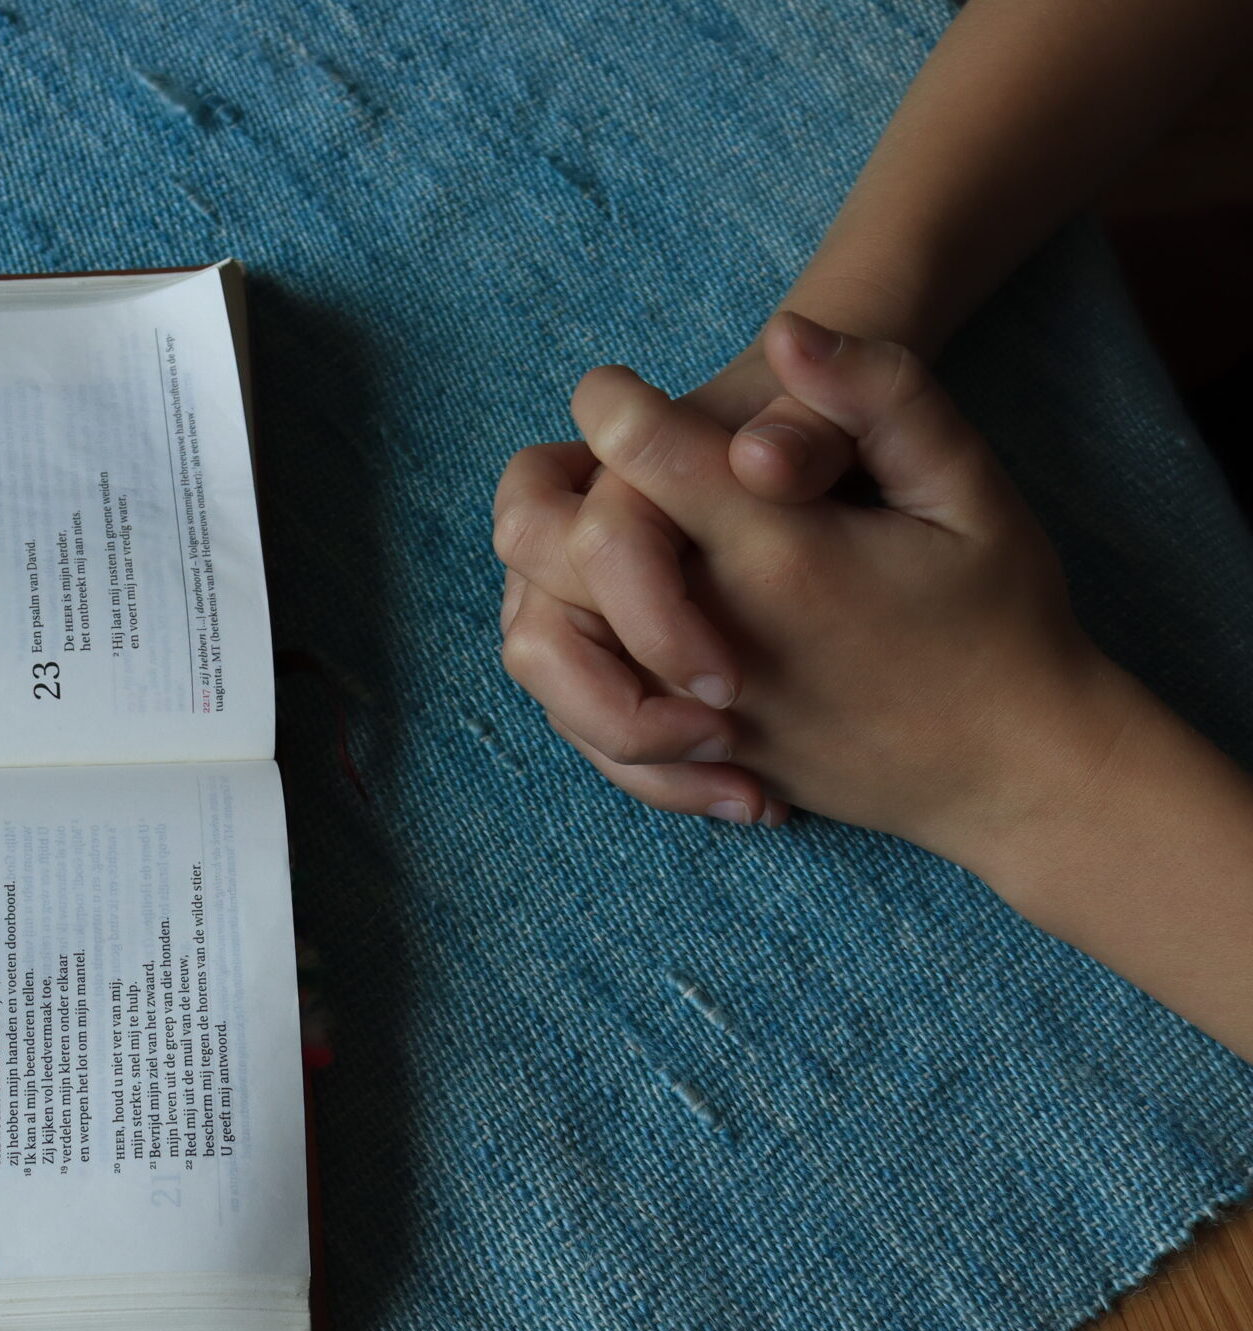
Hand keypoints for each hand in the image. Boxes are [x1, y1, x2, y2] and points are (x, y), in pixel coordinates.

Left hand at [521, 313, 1140, 864]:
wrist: (1017, 772)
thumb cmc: (1002, 614)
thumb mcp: (969, 486)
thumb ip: (882, 397)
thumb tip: (785, 333)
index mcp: (777, 548)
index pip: (638, 450)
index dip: (613, 402)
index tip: (624, 392)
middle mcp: (713, 632)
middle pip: (550, 543)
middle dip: (556, 488)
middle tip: (604, 468)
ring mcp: (690, 712)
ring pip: (538, 645)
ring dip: (545, 585)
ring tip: (595, 557)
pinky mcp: (691, 765)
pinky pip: (579, 728)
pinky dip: (575, 681)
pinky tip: (626, 642)